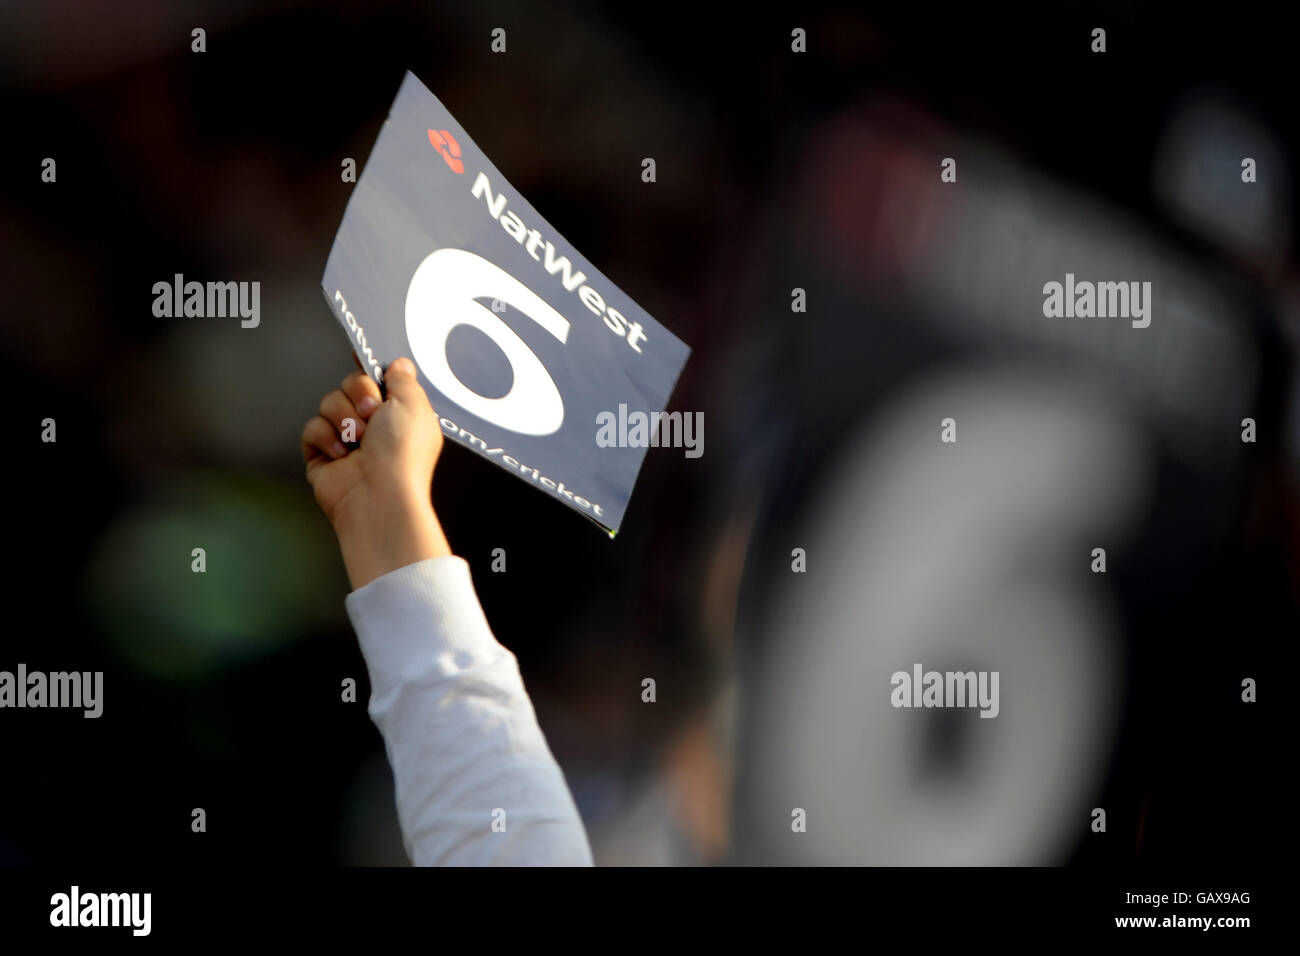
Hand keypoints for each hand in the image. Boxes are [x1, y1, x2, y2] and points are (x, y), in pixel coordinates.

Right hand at [301, 356, 451, 588]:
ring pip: (329, 402)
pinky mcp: (322, 454)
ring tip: (358, 439)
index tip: (364, 362)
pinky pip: (312, 426)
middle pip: (350, 384)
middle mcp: (375, 426)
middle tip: (371, 414)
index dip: (370, 372)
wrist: (379, 493)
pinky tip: (341, 453)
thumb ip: (403, 378)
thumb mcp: (414, 403)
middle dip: (359, 394)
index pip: (379, 380)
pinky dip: (325, 437)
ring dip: (343, 416)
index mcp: (400, 414)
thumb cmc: (402, 455)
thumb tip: (398, 364)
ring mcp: (347, 439)